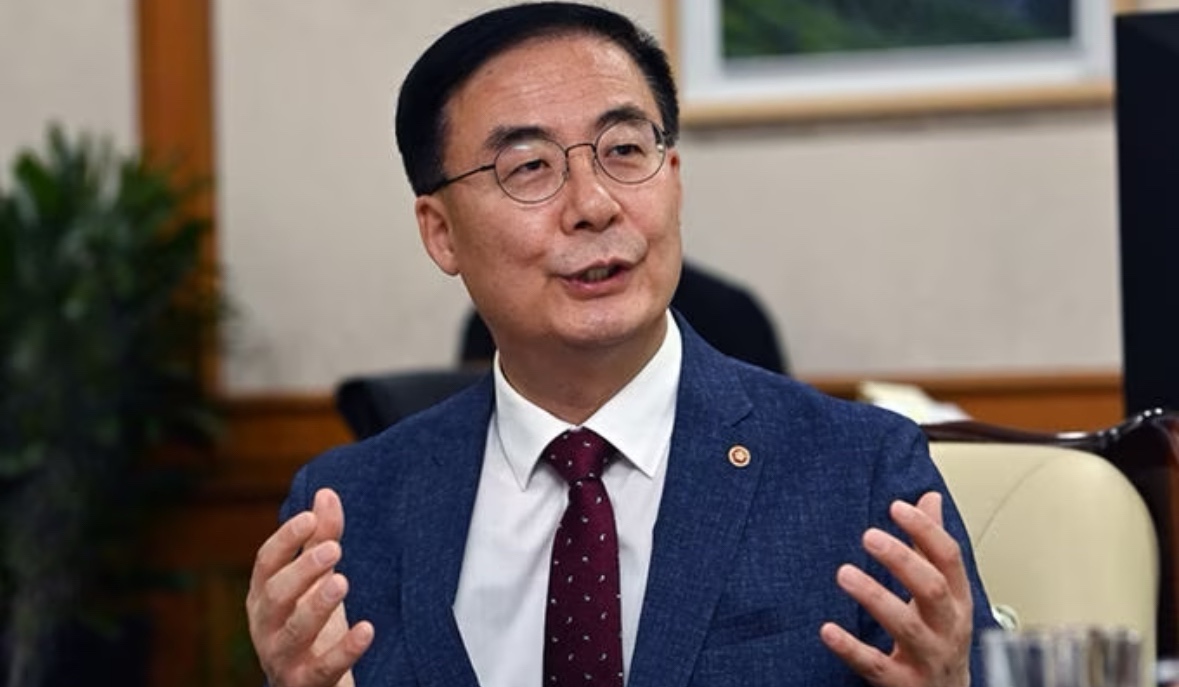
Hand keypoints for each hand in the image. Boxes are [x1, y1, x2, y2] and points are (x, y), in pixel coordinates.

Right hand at [247, 488, 373, 686]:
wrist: (311, 683)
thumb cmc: (309, 624)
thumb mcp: (315, 581)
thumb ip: (320, 539)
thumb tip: (326, 493)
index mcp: (263, 597)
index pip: (265, 563)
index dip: (285, 539)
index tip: (310, 518)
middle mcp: (266, 627)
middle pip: (274, 596)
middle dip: (302, 570)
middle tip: (334, 549)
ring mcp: (282, 658)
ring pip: (293, 632)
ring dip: (317, 605)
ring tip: (343, 581)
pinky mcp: (305, 683)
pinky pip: (324, 668)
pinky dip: (345, 650)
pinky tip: (367, 629)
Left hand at [820, 492, 972, 686]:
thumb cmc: (942, 638)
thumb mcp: (945, 592)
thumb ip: (931, 547)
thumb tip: (930, 498)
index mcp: (958, 600)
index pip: (949, 558)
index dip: (926, 530)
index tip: (896, 507)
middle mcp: (948, 628)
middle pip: (932, 588)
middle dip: (902, 560)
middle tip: (869, 536)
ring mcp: (928, 657)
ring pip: (906, 626)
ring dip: (875, 597)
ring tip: (844, 573)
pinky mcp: (904, 684)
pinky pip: (876, 666)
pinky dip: (851, 648)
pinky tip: (828, 630)